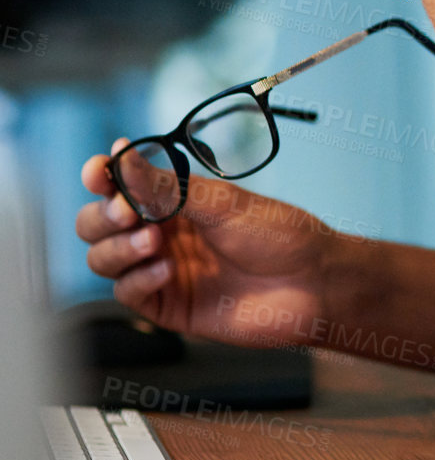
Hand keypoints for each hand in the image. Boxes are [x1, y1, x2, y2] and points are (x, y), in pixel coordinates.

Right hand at [75, 141, 329, 349]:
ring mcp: (163, 269)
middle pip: (96, 224)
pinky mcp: (170, 306)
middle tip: (127, 214)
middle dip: (102, 217)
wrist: (313, 283)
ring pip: (103, 259)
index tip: (99, 174)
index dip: (101, 178)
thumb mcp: (220, 202)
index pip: (117, 186)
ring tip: (153, 242)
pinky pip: (128, 294)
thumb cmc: (279, 235)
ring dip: (117, 248)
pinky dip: (137, 279)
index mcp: (173, 200)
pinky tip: (164, 269)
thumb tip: (120, 153)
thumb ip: (165, 186)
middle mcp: (162, 233)